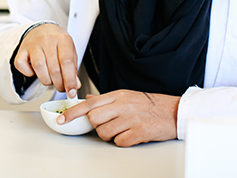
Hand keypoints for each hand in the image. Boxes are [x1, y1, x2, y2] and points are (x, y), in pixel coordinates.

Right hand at [13, 24, 80, 96]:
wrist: (42, 28)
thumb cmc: (57, 42)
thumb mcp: (70, 51)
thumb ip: (73, 68)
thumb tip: (75, 85)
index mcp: (62, 39)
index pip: (67, 62)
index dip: (70, 80)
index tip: (72, 92)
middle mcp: (47, 40)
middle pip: (53, 68)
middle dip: (59, 84)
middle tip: (62, 87)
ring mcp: (33, 44)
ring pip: (39, 67)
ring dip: (46, 80)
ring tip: (50, 80)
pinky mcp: (22, 49)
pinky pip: (21, 65)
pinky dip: (28, 73)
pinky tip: (35, 71)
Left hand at [58, 90, 179, 146]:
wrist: (174, 111)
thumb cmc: (150, 104)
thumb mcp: (126, 96)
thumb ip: (105, 99)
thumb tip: (88, 99)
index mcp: (117, 95)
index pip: (89, 103)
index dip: (73, 112)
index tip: (62, 120)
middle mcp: (123, 105)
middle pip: (94, 119)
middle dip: (97, 126)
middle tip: (110, 125)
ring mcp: (131, 118)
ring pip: (104, 133)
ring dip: (110, 136)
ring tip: (124, 130)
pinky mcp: (140, 131)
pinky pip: (120, 142)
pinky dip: (124, 142)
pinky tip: (132, 135)